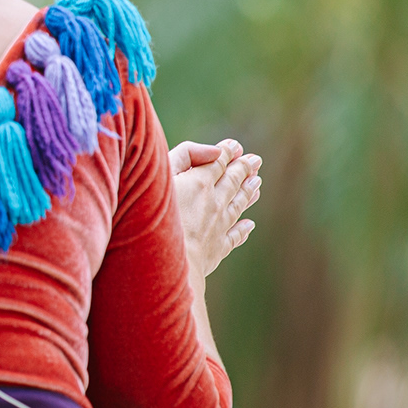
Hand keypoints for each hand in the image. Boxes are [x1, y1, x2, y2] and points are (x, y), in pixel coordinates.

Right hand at [170, 138, 261, 277]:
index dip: (227, 153)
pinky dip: (243, 229)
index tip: (235, 145)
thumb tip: (215, 151)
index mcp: (199, 183)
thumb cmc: (150, 216)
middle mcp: (214, 204)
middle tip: (255, 160)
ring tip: (257, 184)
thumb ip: (184, 155)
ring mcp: (218, 227)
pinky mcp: (216, 250)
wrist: (162, 262)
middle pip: (232, 182)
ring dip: (248, 193)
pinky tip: (249, 225)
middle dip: (243, 169)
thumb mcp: (160, 176)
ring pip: (238, 206)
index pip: (217, 163)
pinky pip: (235, 237)